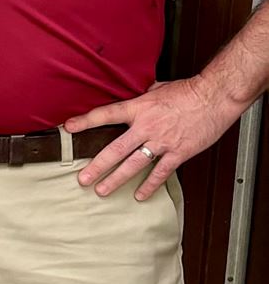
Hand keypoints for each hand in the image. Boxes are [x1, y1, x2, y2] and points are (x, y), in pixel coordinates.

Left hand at [68, 76, 241, 201]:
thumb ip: (142, 96)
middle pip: (115, 149)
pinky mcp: (178, 152)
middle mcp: (147, 126)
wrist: (215, 97)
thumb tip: (132, 94)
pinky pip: (160, 172)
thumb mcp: (158, 88)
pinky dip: (150, 185)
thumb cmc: (188, 90)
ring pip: (134, 164)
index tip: (68, 128)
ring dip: (116, 179)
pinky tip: (139, 195)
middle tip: (82, 179)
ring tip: (101, 190)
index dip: (86, 121)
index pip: (106, 114)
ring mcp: (162, 141)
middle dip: (97, 166)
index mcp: (140, 108)